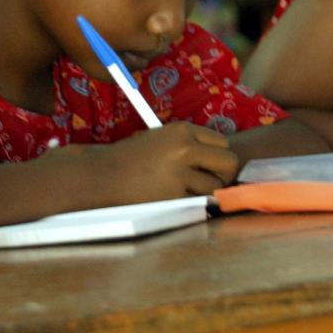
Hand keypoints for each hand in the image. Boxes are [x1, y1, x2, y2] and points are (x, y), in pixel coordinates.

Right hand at [85, 121, 240, 199]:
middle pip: (229, 162)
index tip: (206, 163)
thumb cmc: (131, 158)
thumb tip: (222, 162)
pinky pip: (199, 202)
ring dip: (206, 191)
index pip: (221, 142)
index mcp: (181, 130)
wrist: (103, 176)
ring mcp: (181, 174)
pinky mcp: (175, 196)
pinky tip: (174, 197)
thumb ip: (189, 145)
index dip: (215, 155)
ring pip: (216, 186)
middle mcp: (185, 148)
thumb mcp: (161, 139)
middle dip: (223, 174)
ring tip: (184, 189)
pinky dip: (191, 203)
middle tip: (209, 180)